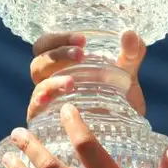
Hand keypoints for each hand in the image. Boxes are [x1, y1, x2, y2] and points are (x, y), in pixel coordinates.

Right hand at [27, 31, 146, 121]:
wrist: (127, 133)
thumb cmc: (120, 98)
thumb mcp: (127, 74)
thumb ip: (131, 54)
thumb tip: (130, 34)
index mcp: (64, 64)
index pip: (48, 44)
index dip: (58, 38)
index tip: (82, 39)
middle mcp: (51, 80)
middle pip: (39, 61)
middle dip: (57, 55)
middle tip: (81, 54)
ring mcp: (47, 101)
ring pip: (39, 84)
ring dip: (53, 80)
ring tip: (72, 82)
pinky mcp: (46, 121)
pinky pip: (36, 108)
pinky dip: (40, 102)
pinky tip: (49, 100)